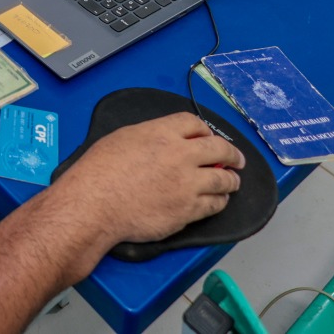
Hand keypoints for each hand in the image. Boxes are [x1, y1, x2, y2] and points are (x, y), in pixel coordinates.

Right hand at [52, 113, 242, 245]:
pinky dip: (219, 201)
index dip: (205, 130)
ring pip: (223, 179)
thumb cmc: (100, 170)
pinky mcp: (188, 210)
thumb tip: (163, 142)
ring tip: (232, 182)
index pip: (195, 123)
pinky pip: (214, 204)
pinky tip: (218, 201)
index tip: (208, 137)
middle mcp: (180, 154)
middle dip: (232, 153)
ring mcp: (188, 183)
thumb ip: (150, 136)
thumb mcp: (123, 138)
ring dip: (230, 180)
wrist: (96, 203)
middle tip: (236, 159)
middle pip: (219, 148)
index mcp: (162, 132)